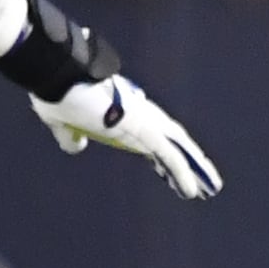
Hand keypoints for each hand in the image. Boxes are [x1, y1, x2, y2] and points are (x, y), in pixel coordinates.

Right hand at [27, 73, 224, 200]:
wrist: (60, 76)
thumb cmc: (58, 91)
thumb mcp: (61, 121)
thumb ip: (70, 135)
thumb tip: (77, 146)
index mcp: (122, 111)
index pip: (151, 136)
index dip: (162, 154)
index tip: (167, 170)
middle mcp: (139, 114)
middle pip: (172, 141)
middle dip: (188, 161)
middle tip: (203, 180)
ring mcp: (145, 121)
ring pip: (178, 148)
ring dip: (195, 169)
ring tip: (210, 187)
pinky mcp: (144, 129)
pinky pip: (169, 156)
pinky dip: (182, 173)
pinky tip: (190, 191)